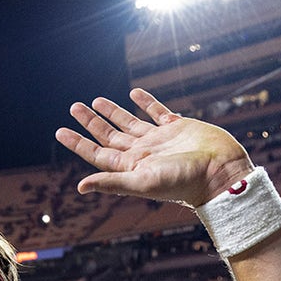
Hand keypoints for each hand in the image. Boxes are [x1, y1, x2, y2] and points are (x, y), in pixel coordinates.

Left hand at [56, 88, 252, 206]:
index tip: (60, 130)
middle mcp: (142, 152)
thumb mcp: (143, 182)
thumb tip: (80, 187)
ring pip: (129, 122)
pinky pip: (157, 111)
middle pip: (109, 135)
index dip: (78, 142)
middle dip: (91, 121)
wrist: (221, 173)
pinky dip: (145, 102)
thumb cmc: (183, 183)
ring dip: (112, 111)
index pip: (97, 152)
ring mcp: (159, 139)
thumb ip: (112, 183)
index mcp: (131, 166)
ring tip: (95, 100)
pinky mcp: (178, 127)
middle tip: (74, 106)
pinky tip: (134, 93)